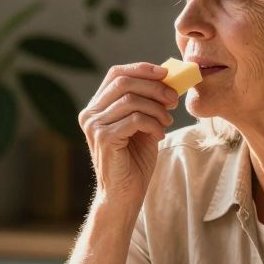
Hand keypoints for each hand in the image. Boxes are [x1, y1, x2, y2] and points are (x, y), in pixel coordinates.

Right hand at [78, 63, 179, 210]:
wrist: (125, 194)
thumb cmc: (134, 161)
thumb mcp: (143, 125)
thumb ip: (148, 103)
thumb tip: (169, 80)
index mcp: (97, 107)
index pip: (116, 74)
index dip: (141, 69)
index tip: (166, 74)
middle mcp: (90, 114)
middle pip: (124, 82)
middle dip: (154, 87)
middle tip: (173, 98)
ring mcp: (94, 126)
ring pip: (131, 100)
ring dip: (156, 108)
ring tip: (168, 121)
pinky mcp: (104, 138)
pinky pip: (135, 119)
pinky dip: (153, 124)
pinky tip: (159, 136)